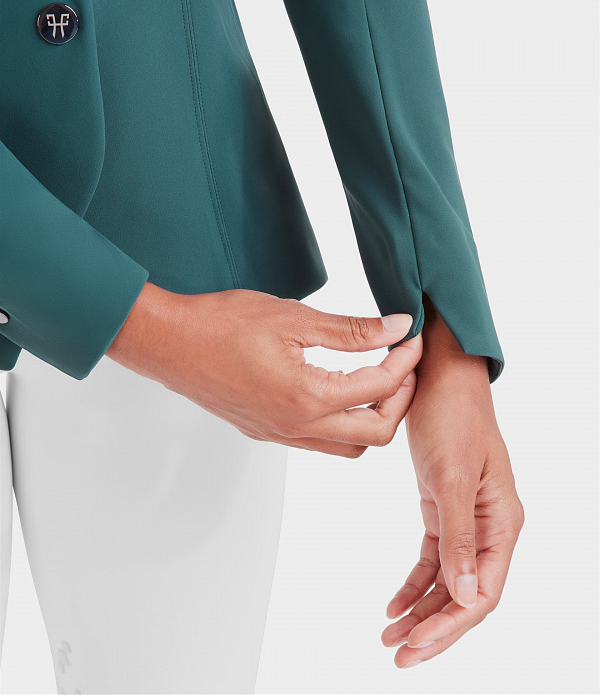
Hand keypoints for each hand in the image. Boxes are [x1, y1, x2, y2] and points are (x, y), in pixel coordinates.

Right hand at [107, 282, 422, 456]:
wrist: (169, 342)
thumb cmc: (220, 324)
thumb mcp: (294, 318)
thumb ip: (350, 329)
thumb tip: (394, 328)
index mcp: (307, 396)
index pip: (378, 387)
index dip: (404, 361)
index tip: (409, 338)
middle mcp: (296, 426)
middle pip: (375, 435)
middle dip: (400, 401)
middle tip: (403, 367)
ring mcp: (279, 434)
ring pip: (348, 447)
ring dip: (372, 419)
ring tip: (375, 382)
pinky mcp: (265, 432)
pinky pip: (318, 443)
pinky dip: (341, 424)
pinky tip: (337, 391)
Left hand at [381, 300, 523, 665]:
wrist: (437, 376)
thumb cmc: (453, 417)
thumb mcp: (453, 476)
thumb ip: (461, 537)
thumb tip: (468, 598)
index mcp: (502, 522)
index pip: (483, 592)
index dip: (450, 626)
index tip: (414, 648)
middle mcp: (489, 526)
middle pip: (465, 593)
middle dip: (434, 629)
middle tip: (398, 655)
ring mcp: (466, 517)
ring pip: (447, 579)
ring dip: (421, 610)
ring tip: (389, 635)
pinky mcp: (442, 506)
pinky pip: (432, 556)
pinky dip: (414, 581)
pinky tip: (394, 602)